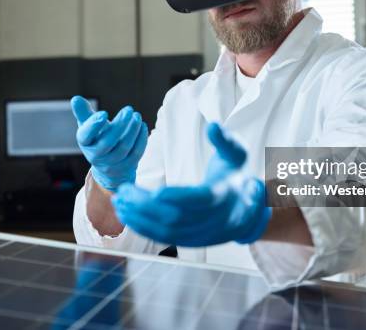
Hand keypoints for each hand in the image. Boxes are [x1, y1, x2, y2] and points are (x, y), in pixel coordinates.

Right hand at [71, 95, 147, 191]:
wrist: (108, 164)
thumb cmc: (97, 138)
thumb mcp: (88, 125)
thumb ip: (83, 113)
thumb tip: (76, 99)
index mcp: (85, 143)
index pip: (85, 136)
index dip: (94, 126)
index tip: (104, 113)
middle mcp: (96, 156)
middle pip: (107, 142)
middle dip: (120, 125)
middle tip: (129, 109)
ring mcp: (111, 163)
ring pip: (123, 148)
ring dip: (132, 130)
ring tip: (137, 116)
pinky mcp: (125, 167)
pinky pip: (135, 154)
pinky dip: (140, 139)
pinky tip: (142, 126)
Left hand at [112, 123, 271, 245]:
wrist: (246, 210)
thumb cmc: (235, 176)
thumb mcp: (236, 155)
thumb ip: (224, 140)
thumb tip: (212, 125)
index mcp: (224, 195)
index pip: (201, 199)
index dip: (179, 197)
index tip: (156, 192)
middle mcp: (213, 219)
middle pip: (177, 217)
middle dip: (146, 206)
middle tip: (125, 190)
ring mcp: (200, 234)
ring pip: (167, 231)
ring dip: (139, 217)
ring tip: (119, 201)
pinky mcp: (189, 241)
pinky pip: (163, 238)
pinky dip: (142, 227)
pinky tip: (127, 214)